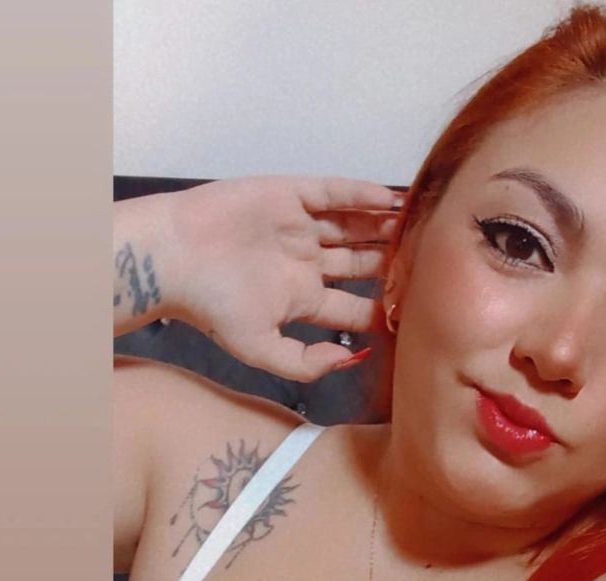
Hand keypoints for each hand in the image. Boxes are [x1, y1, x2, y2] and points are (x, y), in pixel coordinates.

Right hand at [160, 175, 400, 380]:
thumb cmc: (211, 307)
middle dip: (393, 265)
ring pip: (354, 227)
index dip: (384, 309)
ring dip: (385, 228)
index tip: (419, 311)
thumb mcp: (261, 350)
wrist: (173, 258)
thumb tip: (353, 360)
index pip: (355, 307)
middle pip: (362, 265)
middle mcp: (306, 263)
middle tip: (432, 263)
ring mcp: (299, 228)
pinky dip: (362, 194)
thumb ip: (307, 363)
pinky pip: (333, 193)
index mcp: (302, 300)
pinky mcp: (288, 195)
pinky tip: (391, 198)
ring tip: (422, 224)